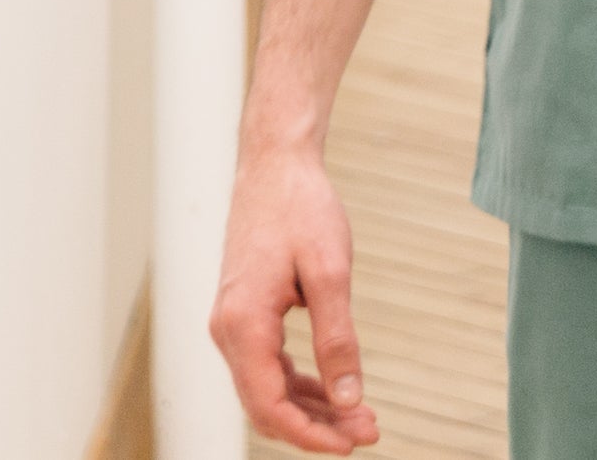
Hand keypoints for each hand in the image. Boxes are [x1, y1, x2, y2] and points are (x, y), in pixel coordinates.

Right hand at [209, 140, 379, 450]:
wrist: (276, 165)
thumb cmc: (302, 209)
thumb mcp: (331, 273)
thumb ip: (338, 339)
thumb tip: (349, 400)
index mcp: (243, 323)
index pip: (270, 405)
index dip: (310, 435)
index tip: (353, 444)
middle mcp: (227, 330)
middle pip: (266, 405)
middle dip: (316, 427)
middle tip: (369, 431)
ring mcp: (232, 323)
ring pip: (267, 389)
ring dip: (311, 408)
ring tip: (361, 416)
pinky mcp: (244, 314)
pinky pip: (267, 366)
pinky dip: (299, 384)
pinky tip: (334, 388)